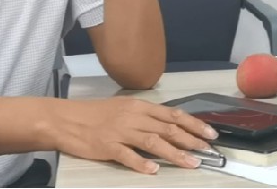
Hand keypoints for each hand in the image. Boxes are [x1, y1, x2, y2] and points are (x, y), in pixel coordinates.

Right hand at [53, 97, 218, 173]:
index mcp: (139, 106)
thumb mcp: (123, 108)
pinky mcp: (108, 147)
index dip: (193, 124)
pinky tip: (153, 170)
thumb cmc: (95, 114)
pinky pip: (127, 156)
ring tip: (191, 163)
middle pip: (167, 128)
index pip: (172, 115)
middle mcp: (133, 117)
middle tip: (207, 150)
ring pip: (153, 142)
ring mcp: (121, 132)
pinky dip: (141, 163)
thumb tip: (169, 126)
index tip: (210, 133)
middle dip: (191, 140)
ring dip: (175, 154)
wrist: (66, 119)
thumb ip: (145, 116)